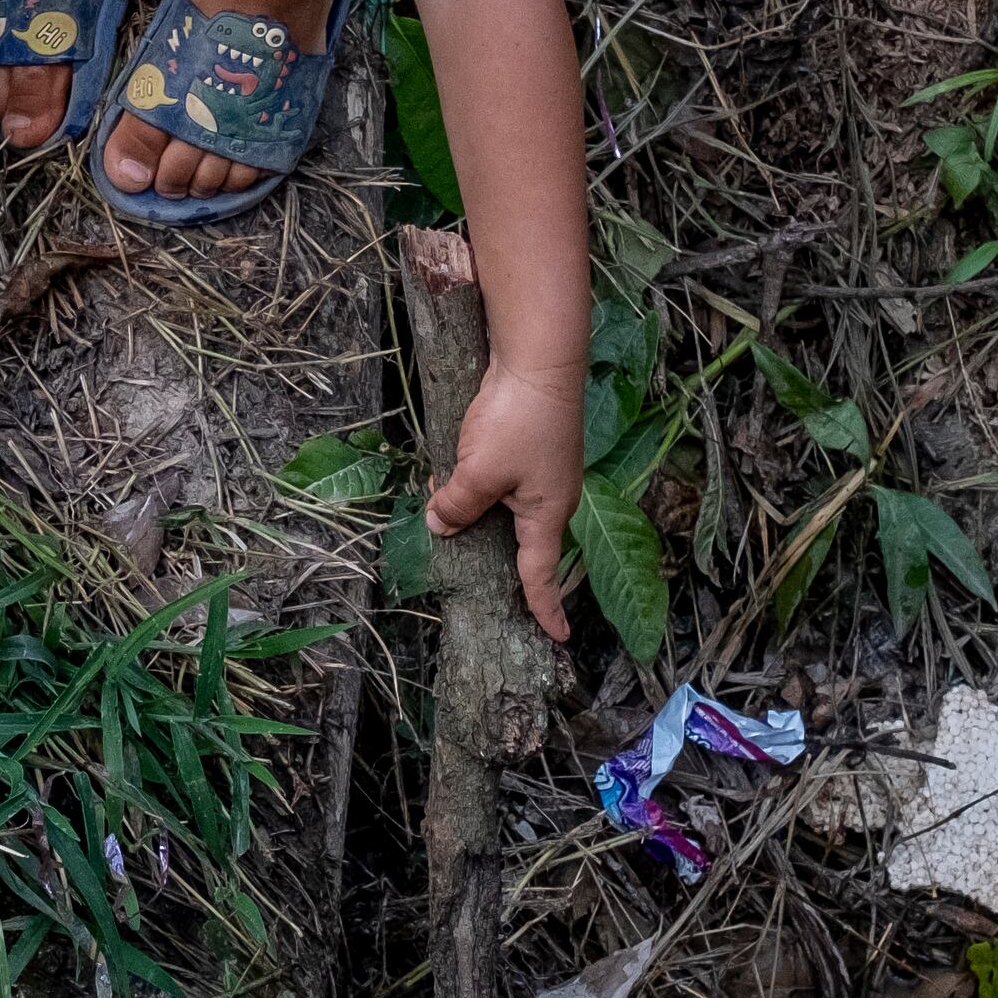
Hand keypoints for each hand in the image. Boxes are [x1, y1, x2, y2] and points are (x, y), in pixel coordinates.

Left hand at [428, 361, 581, 643]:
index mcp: (546, 514)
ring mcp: (544, 472)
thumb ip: (457, 505)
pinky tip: (453, 469)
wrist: (539, 359)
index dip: (545, 608)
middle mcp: (551, 498)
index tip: (557, 637)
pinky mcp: (532, 448)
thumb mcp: (478, 472)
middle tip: (472, 565)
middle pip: (520, 541)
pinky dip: (479, 483)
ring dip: (477, 507)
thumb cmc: (517, 420)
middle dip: (492, 551)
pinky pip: (502, 481)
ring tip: (444, 504)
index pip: (540, 574)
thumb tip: (440, 524)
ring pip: (505, 507)